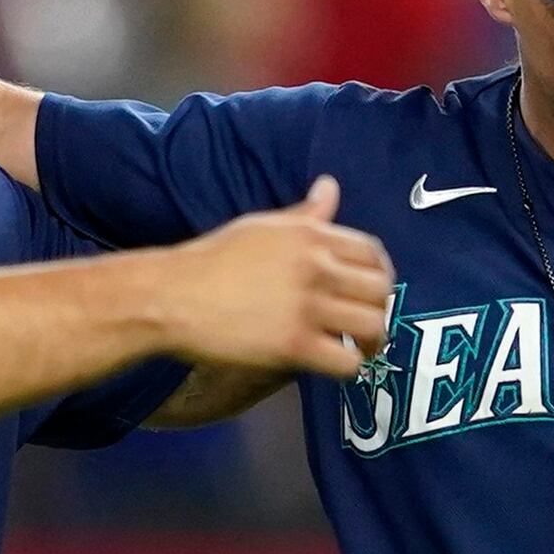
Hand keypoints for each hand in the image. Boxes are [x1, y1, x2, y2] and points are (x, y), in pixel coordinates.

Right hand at [156, 178, 394, 378]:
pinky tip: (332, 363)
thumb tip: (330, 186)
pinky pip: (347, 362)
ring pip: (372, 326)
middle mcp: (316, 267)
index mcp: (311, 235)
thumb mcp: (262, 227)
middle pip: (380, 290)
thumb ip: (304, 214)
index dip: (379, 275)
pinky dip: (348, 367)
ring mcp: (306, 307)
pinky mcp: (294, 345)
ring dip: (370, 342)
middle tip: (363, 324)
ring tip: (355, 348)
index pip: (373, 252)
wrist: (172, 296)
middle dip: (379, 309)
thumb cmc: (213, 260)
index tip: (367, 291)